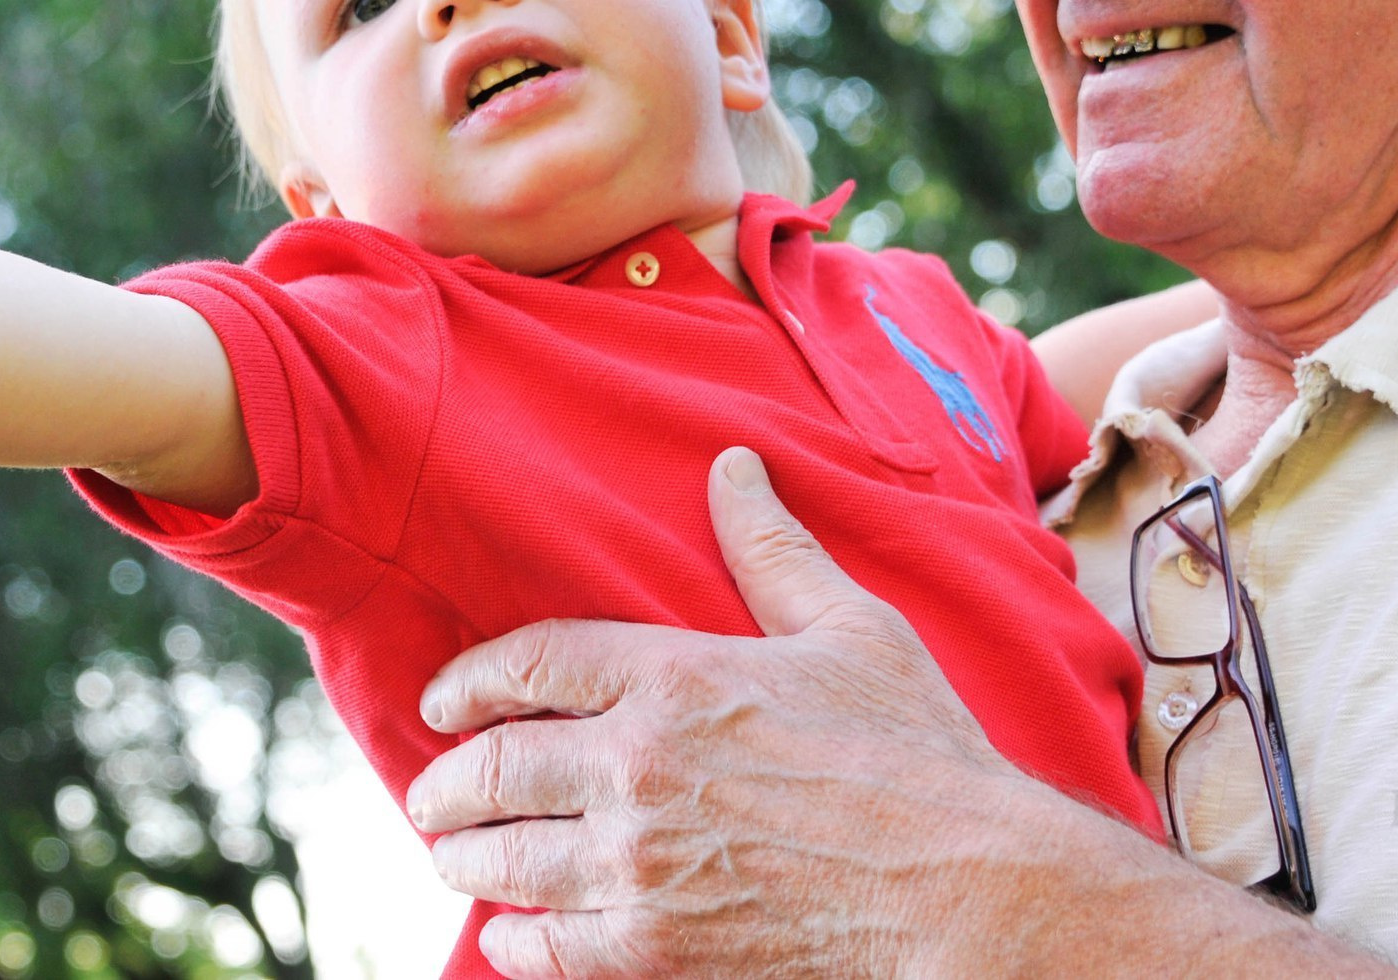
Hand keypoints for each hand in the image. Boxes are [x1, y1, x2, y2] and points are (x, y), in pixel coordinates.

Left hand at [406, 447, 1050, 978]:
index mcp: (674, 677)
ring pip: (503, 858)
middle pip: (493, 767)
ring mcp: (640, 864)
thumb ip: (774, 550)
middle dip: (445, 781)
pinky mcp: (657, 949)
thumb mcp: (850, 630)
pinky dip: (513, 939)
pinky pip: (546, 947)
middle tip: (431, 791)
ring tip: (452, 855)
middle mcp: (637, 766)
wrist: (966, 890)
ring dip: (462, 856)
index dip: (468, 681)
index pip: (529, 663)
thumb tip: (734, 466)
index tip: (442, 701)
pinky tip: (509, 933)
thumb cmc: (918, 755)